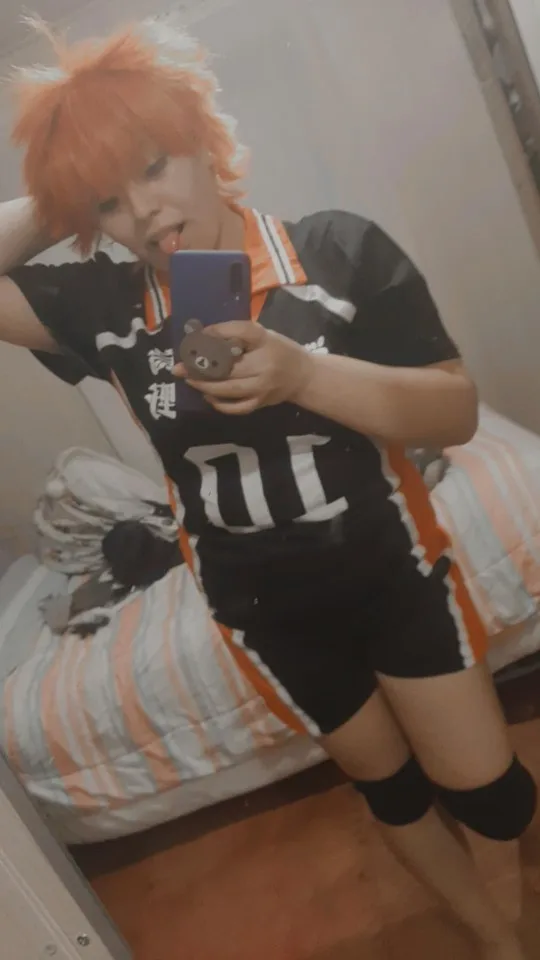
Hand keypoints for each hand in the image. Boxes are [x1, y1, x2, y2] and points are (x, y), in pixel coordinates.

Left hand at [172, 321, 313, 414]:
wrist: (303, 376)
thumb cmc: (279, 351)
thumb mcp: (264, 335)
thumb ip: (238, 335)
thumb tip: (204, 337)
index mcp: (265, 342)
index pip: (240, 332)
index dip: (217, 332)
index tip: (200, 334)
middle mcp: (264, 365)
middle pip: (228, 367)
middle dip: (201, 368)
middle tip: (180, 367)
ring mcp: (262, 387)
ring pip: (228, 389)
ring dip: (205, 387)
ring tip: (189, 381)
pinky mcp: (261, 403)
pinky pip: (237, 407)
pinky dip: (220, 404)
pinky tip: (208, 396)